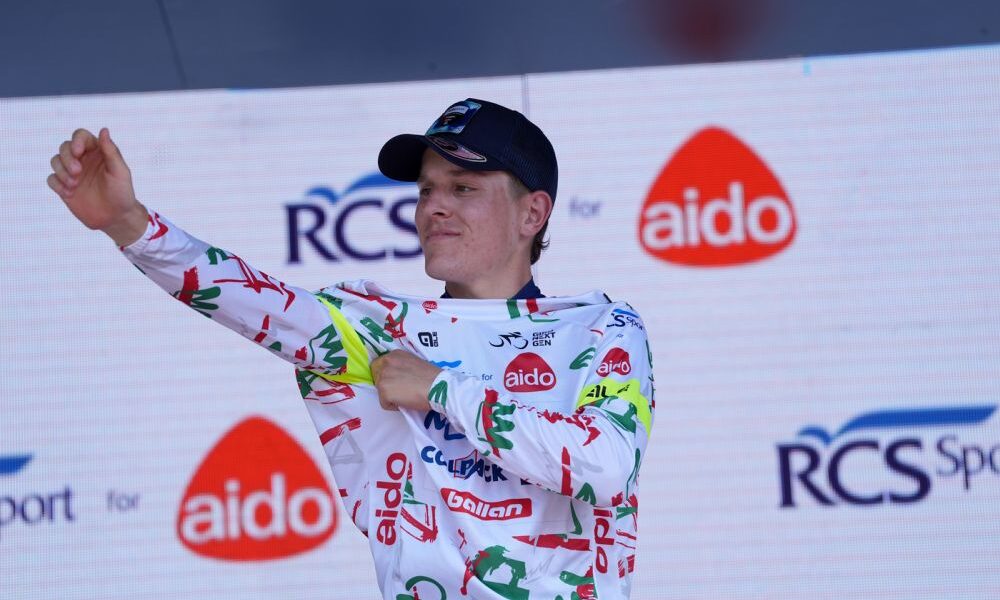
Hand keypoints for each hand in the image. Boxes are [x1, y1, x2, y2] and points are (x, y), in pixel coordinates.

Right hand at [47, 128, 147, 245]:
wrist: (116, 217)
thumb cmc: (122, 193)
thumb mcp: (120, 172)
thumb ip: (111, 151)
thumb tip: (104, 129)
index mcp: (97, 152)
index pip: (80, 136)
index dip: (76, 141)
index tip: (78, 152)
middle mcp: (82, 160)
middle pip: (64, 147)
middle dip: (67, 158)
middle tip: (78, 172)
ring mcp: (72, 173)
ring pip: (54, 161)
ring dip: (61, 171)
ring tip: (74, 184)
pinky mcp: (64, 187)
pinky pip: (51, 179)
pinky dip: (57, 184)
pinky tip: (69, 193)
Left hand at [370, 350, 441, 411]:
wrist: (438, 387)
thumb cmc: (432, 377)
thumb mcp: (414, 362)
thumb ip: (401, 366)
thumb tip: (397, 377)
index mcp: (394, 354)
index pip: (379, 365)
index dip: (387, 375)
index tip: (396, 382)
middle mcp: (386, 362)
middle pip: (376, 377)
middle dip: (386, 385)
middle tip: (400, 391)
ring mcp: (383, 377)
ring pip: (380, 391)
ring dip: (390, 396)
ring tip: (406, 396)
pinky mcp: (384, 392)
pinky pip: (384, 403)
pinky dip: (393, 406)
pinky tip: (406, 402)